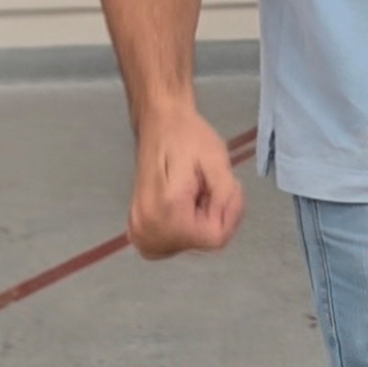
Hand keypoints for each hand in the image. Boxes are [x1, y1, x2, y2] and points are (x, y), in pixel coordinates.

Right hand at [127, 104, 245, 258]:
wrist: (158, 123)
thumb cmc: (188, 136)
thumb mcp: (217, 160)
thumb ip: (226, 197)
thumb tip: (224, 225)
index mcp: (166, 212)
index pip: (215, 238)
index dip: (229, 212)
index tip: (226, 186)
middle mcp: (147, 231)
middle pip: (203, 242)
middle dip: (215, 215)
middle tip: (208, 184)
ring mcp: (139, 234)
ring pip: (191, 243)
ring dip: (201, 221)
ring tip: (194, 191)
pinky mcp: (138, 232)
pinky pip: (176, 241)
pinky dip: (186, 226)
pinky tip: (184, 203)